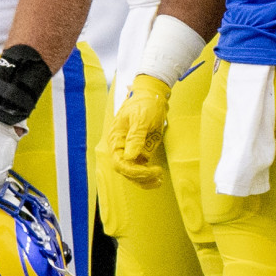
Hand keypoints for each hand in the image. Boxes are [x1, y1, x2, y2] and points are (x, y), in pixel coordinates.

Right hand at [109, 74, 169, 188]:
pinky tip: (157, 176)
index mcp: (116, 138)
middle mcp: (119, 146)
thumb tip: (130, 157)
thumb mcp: (141, 119)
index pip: (119, 162)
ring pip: (132, 172)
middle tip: (158, 174)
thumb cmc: (145, 104)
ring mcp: (128, 149)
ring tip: (159, 179)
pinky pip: (139, 168)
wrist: (152, 96)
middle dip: (140, 176)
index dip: (134, 171)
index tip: (151, 170)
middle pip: (125, 170)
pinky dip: (147, 175)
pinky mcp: (138, 150)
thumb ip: (135, 138)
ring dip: (144, 179)